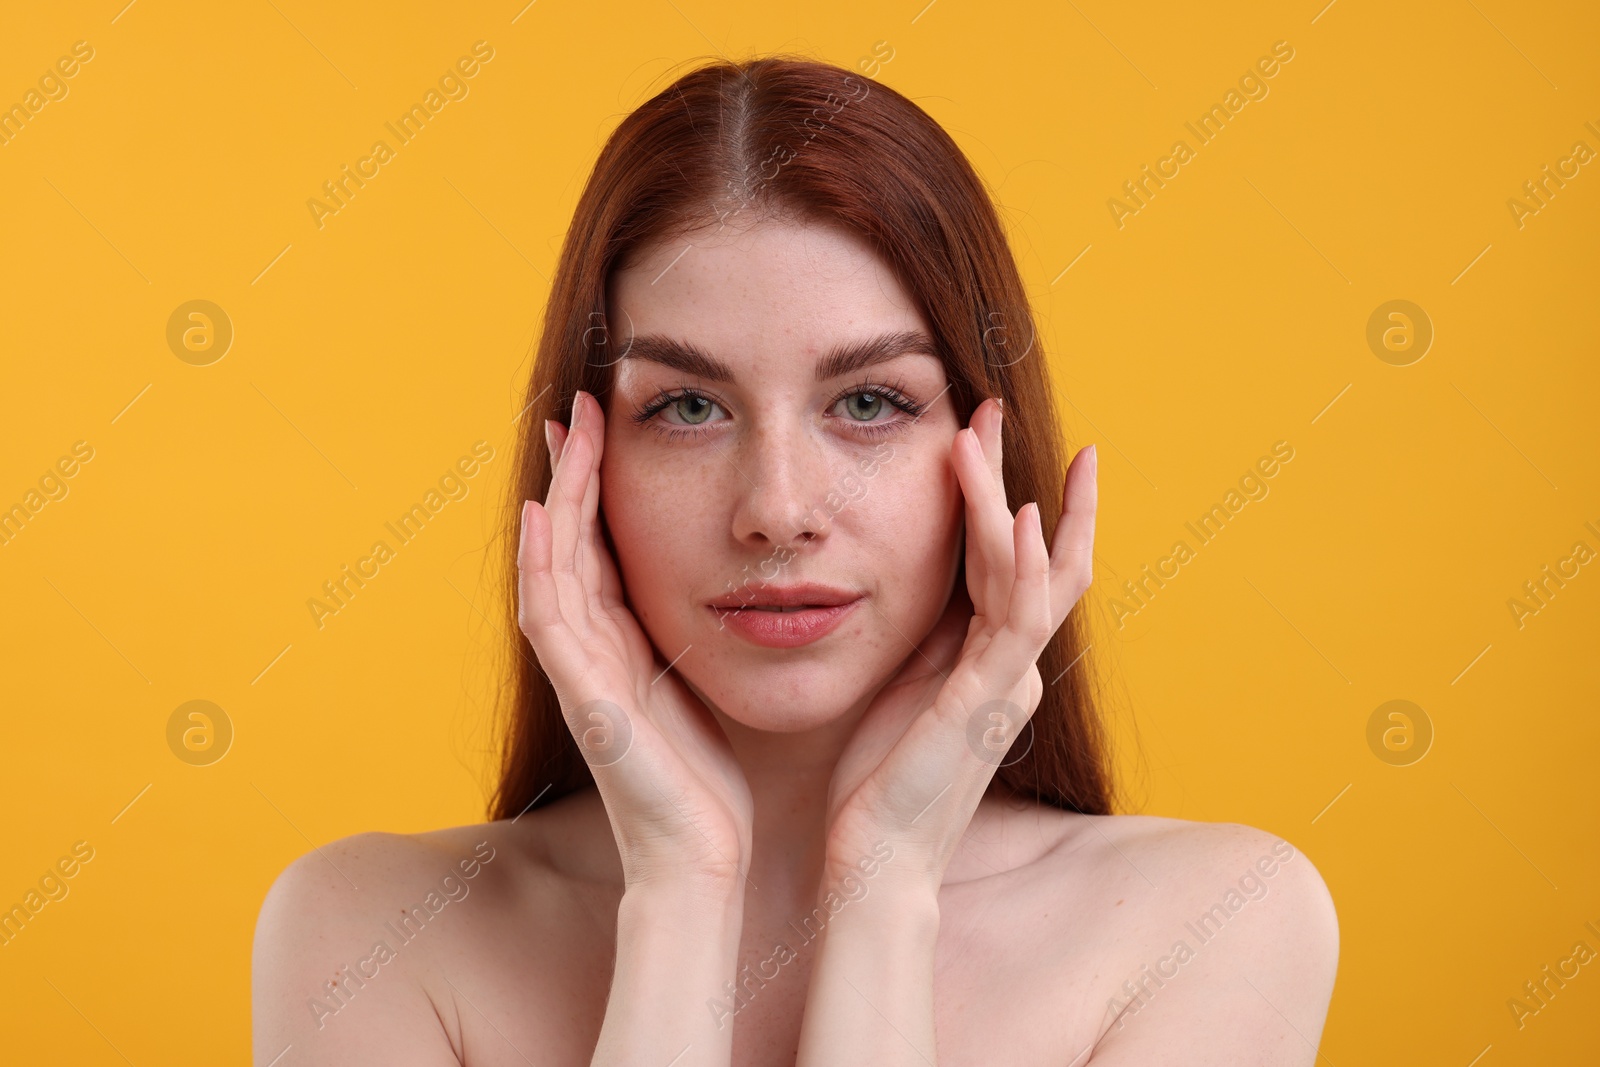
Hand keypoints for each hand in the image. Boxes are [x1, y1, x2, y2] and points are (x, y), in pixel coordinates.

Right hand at [518, 389, 754, 893]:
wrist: (700, 859)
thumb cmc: (714, 782)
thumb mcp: (714, 684)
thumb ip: (707, 634)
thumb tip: (755, 580)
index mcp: (627, 643)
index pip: (606, 545)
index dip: (605, 484)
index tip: (618, 422)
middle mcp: (594, 649)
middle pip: (572, 540)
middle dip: (576, 471)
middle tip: (584, 403)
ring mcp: (581, 672)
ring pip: (555, 564)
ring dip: (560, 494)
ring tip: (568, 430)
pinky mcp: (583, 700)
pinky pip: (551, 619)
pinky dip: (544, 564)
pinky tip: (548, 511)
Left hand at [819, 398, 1096, 892]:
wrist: (875, 862)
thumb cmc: (878, 782)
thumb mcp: (901, 686)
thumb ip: (923, 636)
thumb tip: (909, 579)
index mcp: (989, 661)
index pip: (1011, 562)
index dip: (1008, 497)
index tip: (985, 435)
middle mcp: (1011, 666)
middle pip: (1035, 553)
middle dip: (1019, 476)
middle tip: (996, 406)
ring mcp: (1004, 684)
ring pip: (1025, 572)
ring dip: (1003, 497)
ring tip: (981, 432)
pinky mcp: (982, 704)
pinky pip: (1013, 623)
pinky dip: (1018, 567)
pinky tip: (1014, 518)